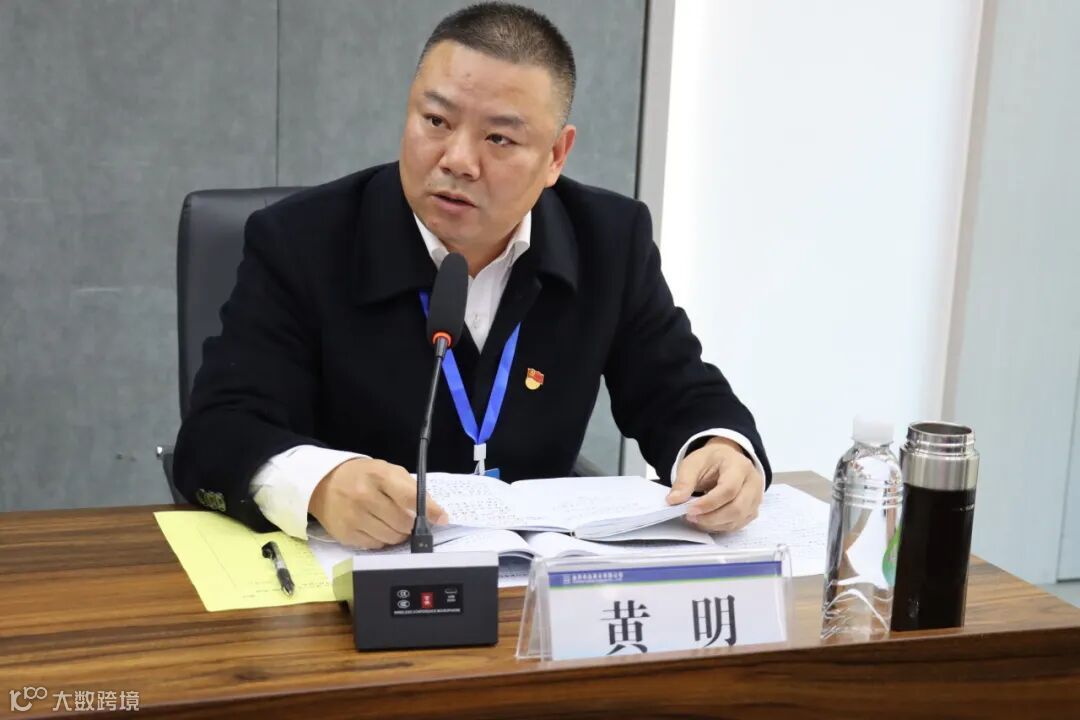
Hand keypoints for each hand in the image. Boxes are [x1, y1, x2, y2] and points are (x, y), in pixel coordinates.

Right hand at [308, 458, 447, 548]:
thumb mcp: (387, 471)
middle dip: (411, 524)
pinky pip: (375, 546)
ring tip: (391, 523)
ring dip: (397, 534)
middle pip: (403, 523)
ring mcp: (353, 516)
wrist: (324, 483)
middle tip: (408, 520)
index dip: (430, 510)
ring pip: (391, 538)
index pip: (410, 496)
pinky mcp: (346, 534)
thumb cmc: (363, 476)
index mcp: (379, 475)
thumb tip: (436, 514)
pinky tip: (376, 527)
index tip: (442, 518)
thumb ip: (412, 488)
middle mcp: (364, 496)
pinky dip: (381, 540)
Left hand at [666, 437, 762, 532]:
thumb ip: (684, 481)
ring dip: (714, 524)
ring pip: (737, 520)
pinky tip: (705, 521)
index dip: (709, 503)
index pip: (728, 489)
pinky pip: (737, 525)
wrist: (725, 460)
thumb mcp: (693, 463)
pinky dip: (719, 527)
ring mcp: (756, 499)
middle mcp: (753, 483)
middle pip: (737, 508)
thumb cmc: (711, 461)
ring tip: (695, 519)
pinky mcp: (752, 511)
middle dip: (711, 517)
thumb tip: (673, 501)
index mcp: (740, 466)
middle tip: (690, 517)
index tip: (688, 510)